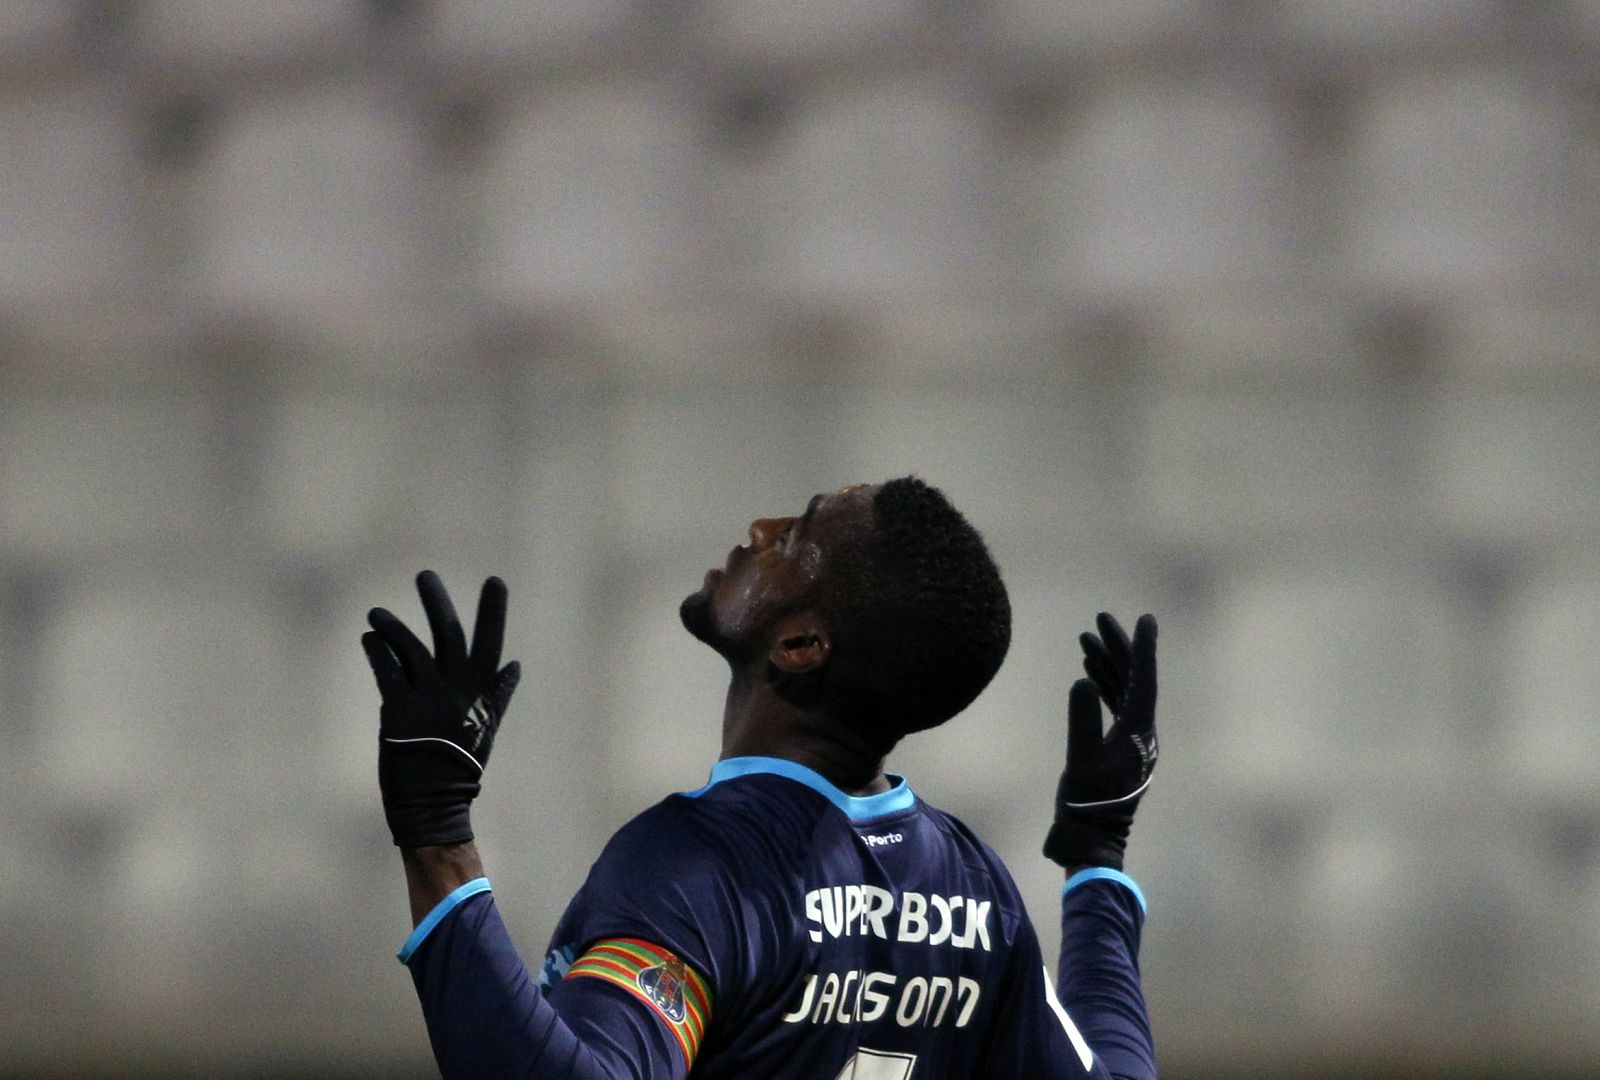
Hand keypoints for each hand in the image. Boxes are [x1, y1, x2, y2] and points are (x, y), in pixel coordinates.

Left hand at [362, 571, 520, 847]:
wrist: (433, 802)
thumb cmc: (461, 765)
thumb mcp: (487, 727)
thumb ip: (498, 694)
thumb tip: (514, 665)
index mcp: (480, 690)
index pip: (490, 641)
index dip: (493, 610)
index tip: (495, 581)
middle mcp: (456, 688)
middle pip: (447, 634)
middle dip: (437, 602)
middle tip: (424, 574)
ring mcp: (427, 698)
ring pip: (410, 648)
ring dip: (393, 626)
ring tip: (377, 612)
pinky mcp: (398, 710)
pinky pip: (386, 671)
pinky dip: (377, 651)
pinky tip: (369, 637)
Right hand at [1043, 612, 1157, 871]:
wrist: (1091, 837)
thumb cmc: (1086, 803)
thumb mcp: (1080, 761)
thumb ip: (1081, 721)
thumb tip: (1083, 680)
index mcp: (1138, 733)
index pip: (1142, 681)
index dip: (1142, 649)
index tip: (1144, 619)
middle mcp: (1142, 732)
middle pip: (1134, 679)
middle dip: (1119, 648)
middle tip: (1102, 618)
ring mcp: (1133, 739)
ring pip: (1124, 690)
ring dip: (1107, 663)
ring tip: (1087, 637)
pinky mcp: (1120, 746)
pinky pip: (1116, 704)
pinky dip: (1103, 684)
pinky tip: (1089, 670)